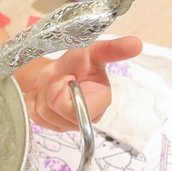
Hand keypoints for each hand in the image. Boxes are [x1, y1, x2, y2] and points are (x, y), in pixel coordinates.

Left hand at [17, 36, 142, 131]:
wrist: (52, 70)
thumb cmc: (75, 63)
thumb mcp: (92, 51)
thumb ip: (112, 50)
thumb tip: (135, 44)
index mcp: (102, 99)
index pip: (83, 110)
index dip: (69, 92)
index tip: (70, 77)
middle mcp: (89, 116)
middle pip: (63, 112)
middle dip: (54, 90)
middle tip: (62, 79)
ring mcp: (69, 124)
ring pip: (47, 113)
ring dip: (44, 94)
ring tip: (54, 85)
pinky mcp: (53, 126)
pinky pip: (37, 117)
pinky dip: (36, 101)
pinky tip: (45, 94)